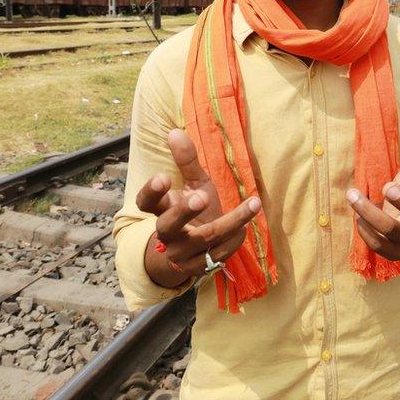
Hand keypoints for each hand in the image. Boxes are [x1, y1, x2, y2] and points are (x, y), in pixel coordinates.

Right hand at [136, 129, 259, 286]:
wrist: (197, 251)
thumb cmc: (196, 210)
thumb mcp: (194, 184)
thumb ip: (187, 161)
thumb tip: (174, 131)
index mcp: (161, 210)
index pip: (146, 203)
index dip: (152, 192)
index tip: (163, 177)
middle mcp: (167, 234)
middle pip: (168, 225)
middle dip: (185, 211)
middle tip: (201, 197)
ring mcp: (182, 254)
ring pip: (205, 239)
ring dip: (231, 221)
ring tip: (253, 204)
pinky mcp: (199, 268)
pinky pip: (221, 252)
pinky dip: (237, 237)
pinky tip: (247, 226)